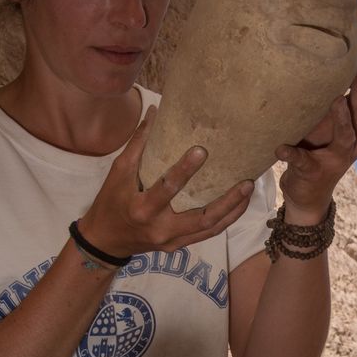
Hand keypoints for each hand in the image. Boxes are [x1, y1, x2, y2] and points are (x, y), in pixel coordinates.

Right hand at [79, 106, 252, 257]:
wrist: (106, 240)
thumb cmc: (111, 201)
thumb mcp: (118, 171)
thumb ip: (139, 142)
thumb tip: (155, 110)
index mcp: (143, 208)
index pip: (167, 188)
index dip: (184, 170)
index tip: (202, 151)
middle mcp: (160, 228)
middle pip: (201, 218)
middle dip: (226, 201)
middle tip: (247, 182)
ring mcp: (172, 241)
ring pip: (210, 229)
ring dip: (233, 211)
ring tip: (249, 190)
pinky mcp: (178, 246)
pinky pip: (207, 234)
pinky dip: (225, 220)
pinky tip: (239, 205)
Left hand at [275, 51, 356, 223]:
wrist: (308, 198)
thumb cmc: (321, 158)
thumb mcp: (339, 134)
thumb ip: (356, 113)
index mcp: (355, 133)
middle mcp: (351, 145)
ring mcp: (334, 159)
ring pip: (343, 136)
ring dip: (340, 120)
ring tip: (337, 101)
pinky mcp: (312, 171)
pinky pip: (302, 161)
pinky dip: (291, 154)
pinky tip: (281, 148)